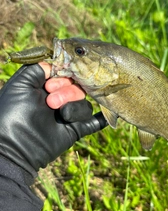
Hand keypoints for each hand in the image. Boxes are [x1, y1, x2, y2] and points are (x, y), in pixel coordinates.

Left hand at [0, 64, 106, 183]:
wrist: (15, 147)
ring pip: (85, 103)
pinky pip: (94, 122)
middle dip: (67, 91)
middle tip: (51, 102)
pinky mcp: (75, 130)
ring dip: (74, 107)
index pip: (65, 74)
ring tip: (61, 115)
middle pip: (78, 87)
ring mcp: (68, 115)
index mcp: (46, 87)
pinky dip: (102, 119)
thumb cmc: (13, 113)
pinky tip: (109, 116)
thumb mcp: (20, 85)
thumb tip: (54, 63)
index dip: (63, 76)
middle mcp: (59, 99)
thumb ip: (37, 69)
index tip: (50, 84)